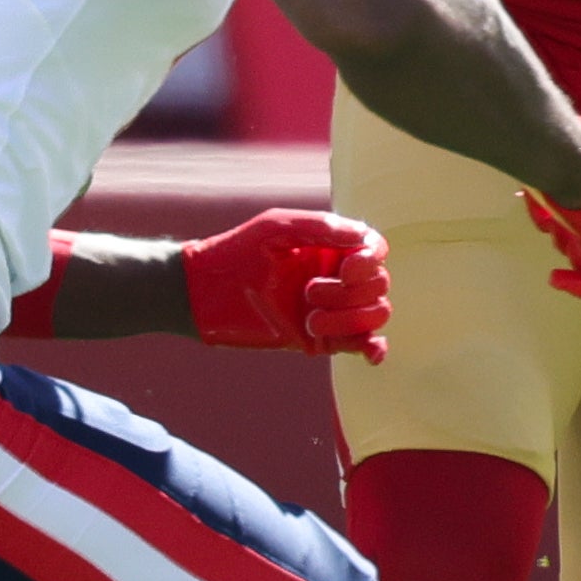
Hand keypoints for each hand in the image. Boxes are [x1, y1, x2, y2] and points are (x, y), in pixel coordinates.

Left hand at [181, 210, 391, 360]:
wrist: (202, 293)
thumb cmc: (236, 252)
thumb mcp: (276, 227)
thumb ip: (323, 228)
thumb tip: (364, 240)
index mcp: (331, 248)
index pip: (375, 250)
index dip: (370, 261)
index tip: (345, 269)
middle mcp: (336, 277)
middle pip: (378, 284)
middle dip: (350, 293)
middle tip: (309, 292)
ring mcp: (331, 309)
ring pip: (374, 314)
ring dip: (350, 319)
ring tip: (310, 320)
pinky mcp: (322, 338)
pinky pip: (362, 344)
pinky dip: (374, 349)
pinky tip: (370, 353)